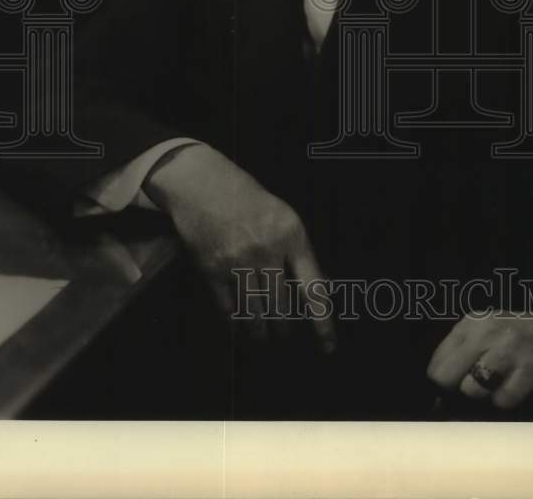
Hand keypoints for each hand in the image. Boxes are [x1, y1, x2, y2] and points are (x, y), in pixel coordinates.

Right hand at [143, 145, 335, 351]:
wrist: (204, 184)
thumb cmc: (250, 200)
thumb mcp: (284, 216)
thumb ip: (298, 252)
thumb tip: (316, 291)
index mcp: (292, 235)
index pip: (313, 288)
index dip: (322, 322)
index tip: (328, 347)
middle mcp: (267, 250)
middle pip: (281, 307)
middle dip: (284, 329)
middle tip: (284, 335)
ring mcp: (238, 261)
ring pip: (254, 312)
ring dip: (259, 331)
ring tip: (262, 338)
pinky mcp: (212, 269)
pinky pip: (228, 308)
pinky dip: (235, 321)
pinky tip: (239, 327)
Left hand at [427, 312, 532, 408]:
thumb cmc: (521, 336)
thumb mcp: (487, 331)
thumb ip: (461, 351)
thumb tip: (437, 388)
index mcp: (472, 323)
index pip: (437, 361)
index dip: (440, 382)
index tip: (448, 391)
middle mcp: (486, 333)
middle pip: (447, 377)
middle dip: (456, 390)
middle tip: (474, 390)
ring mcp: (508, 351)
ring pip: (472, 389)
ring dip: (484, 396)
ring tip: (499, 385)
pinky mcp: (529, 371)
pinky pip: (503, 399)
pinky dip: (506, 400)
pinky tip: (517, 387)